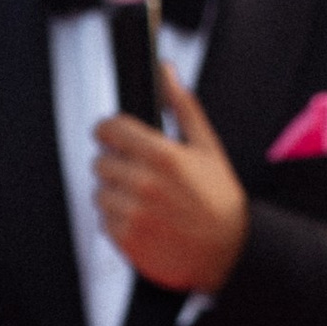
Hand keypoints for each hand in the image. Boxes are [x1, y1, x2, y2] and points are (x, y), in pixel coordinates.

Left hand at [92, 63, 250, 292]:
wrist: (227, 253)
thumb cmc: (220, 201)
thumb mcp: (208, 148)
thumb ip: (183, 106)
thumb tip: (166, 71)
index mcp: (162, 155)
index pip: (109, 129)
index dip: (110, 130)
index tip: (115, 136)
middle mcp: (143, 183)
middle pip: (100, 160)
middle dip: (116, 163)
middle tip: (139, 173)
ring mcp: (132, 213)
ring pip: (99, 191)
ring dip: (115, 193)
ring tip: (144, 199)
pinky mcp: (126, 239)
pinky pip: (103, 220)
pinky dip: (118, 219)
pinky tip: (143, 219)